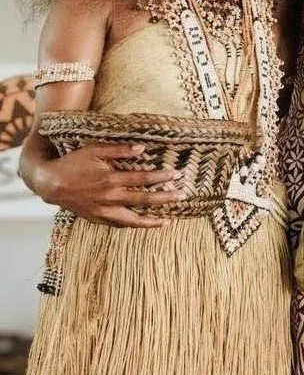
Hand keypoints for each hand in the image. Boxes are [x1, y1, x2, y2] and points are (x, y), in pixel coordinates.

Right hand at [30, 143, 184, 226]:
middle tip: (182, 195)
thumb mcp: (95, 150)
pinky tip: (144, 224)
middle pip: (143, 200)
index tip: (177, 174)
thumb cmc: (73, 163)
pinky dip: (133, 226)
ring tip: (167, 220)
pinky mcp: (97, 219)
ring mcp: (103, 211)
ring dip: (152, 220)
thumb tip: (143, 148)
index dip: (161, 177)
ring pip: (132, 220)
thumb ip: (119, 149)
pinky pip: (119, 225)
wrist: (50, 183)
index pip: (143, 180)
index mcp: (111, 180)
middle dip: (165, 198)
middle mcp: (110, 198)